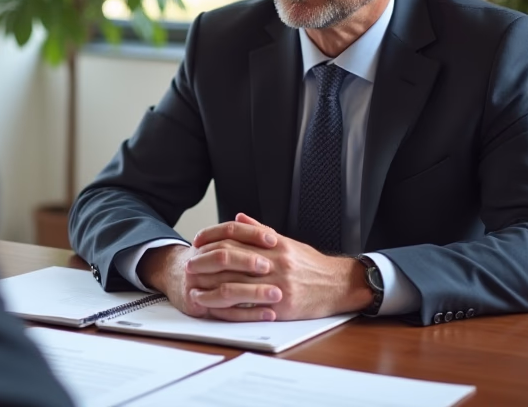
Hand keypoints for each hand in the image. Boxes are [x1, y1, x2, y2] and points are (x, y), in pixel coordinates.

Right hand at [137, 242, 281, 322]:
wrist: (171, 277)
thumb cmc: (205, 262)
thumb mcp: (218, 245)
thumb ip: (244, 239)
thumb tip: (271, 234)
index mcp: (208, 242)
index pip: (230, 231)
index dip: (251, 234)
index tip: (273, 240)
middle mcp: (199, 261)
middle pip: (223, 257)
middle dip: (248, 262)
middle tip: (270, 266)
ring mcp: (197, 284)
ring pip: (226, 288)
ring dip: (253, 292)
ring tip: (277, 294)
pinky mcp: (198, 306)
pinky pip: (225, 313)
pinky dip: (248, 314)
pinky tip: (268, 314)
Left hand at [188, 213, 373, 320]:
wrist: (339, 285)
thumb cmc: (312, 265)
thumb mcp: (288, 242)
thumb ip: (261, 230)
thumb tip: (239, 217)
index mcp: (274, 245)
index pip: (236, 237)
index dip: (213, 239)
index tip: (197, 243)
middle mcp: (274, 262)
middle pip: (231, 260)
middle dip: (206, 264)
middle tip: (188, 266)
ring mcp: (278, 285)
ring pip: (235, 286)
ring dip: (211, 290)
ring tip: (195, 292)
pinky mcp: (281, 306)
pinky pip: (249, 309)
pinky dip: (229, 310)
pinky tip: (216, 310)